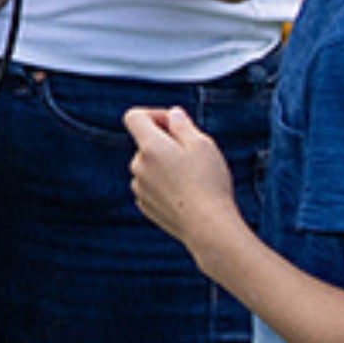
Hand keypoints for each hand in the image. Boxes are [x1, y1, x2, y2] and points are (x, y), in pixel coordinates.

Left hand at [124, 105, 236, 252]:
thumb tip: (172, 114)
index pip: (134, 116)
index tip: (174, 123)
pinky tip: (186, 195)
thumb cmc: (209, 184)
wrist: (208, 228)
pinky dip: (164, 185)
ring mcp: (139, 187)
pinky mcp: (145, 205)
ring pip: (149, 166)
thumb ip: (183, 125)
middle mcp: (138, 166)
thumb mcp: (203, 145)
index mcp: (150, 147)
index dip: (154, 114)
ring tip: (193, 179)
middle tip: (194, 155)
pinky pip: (151, 186)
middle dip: (166, 143)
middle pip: (145, 143)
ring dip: (165, 165)